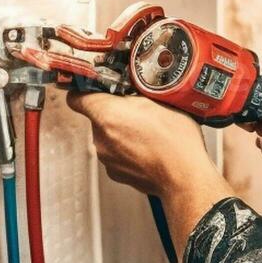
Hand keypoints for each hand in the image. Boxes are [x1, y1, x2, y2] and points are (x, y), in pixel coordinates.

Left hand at [66, 91, 212, 195]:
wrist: (185, 177)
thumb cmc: (176, 141)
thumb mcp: (159, 100)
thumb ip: (134, 92)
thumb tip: (128, 86)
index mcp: (107, 115)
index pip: (76, 97)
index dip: (84, 90)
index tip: (94, 89)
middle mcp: (100, 138)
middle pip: (97, 117)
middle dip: (115, 112)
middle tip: (138, 111)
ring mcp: (106, 158)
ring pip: (108, 136)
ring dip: (122, 132)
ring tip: (148, 132)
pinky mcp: (115, 173)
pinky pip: (116, 154)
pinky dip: (128, 150)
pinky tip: (148, 148)